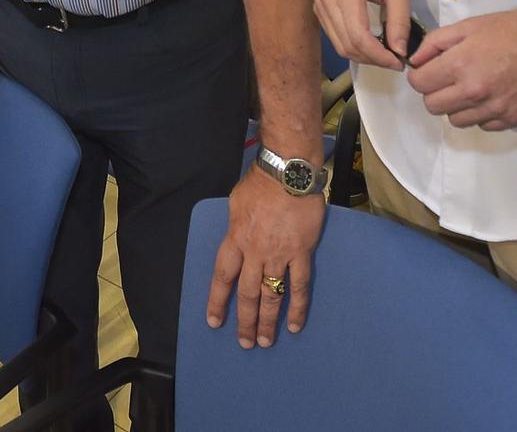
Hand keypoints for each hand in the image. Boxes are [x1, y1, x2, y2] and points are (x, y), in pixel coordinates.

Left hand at [205, 168, 323, 346]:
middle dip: (245, 321)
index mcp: (235, 240)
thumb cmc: (260, 183)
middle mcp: (255, 252)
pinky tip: (295, 325)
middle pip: (247, 294)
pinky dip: (297, 307)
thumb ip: (235, 228)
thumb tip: (236, 240)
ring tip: (265, 341)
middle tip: (245, 342)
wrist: (288, 172)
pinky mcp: (301, 253)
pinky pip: (299, 285)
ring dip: (267, 321)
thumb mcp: (235, 204)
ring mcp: (279, 255)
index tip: (215, 321)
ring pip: (271, 295)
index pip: (222, 277)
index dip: (217, 301)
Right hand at [312, 0, 410, 69]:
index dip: (379, 56)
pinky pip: (335, 39)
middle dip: (373, 59)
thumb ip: (400, 21)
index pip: (359, 36)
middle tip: (395, 61)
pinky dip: (354, 47)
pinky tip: (371, 45)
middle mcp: (327, 0)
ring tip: (385, 55)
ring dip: (364, 56)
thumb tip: (399, 52)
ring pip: (340, 46)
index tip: (398, 62)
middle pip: (348, 45)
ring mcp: (319, 6)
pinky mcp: (319, 10)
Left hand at [404, 2, 516, 130]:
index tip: (429, 71)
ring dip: (457, 106)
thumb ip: (437, 42)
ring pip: (455, 120)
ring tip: (470, 88)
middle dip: (435, 92)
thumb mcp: (471, 25)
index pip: (420, 84)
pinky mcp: (512, 119)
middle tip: (448, 79)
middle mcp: (474, 91)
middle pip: (433, 106)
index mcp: (461, 64)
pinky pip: (482, 126)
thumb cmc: (515, 29)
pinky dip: (481, 114)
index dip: (420, 75)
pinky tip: (491, 96)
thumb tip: (415, 61)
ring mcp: (494, 109)